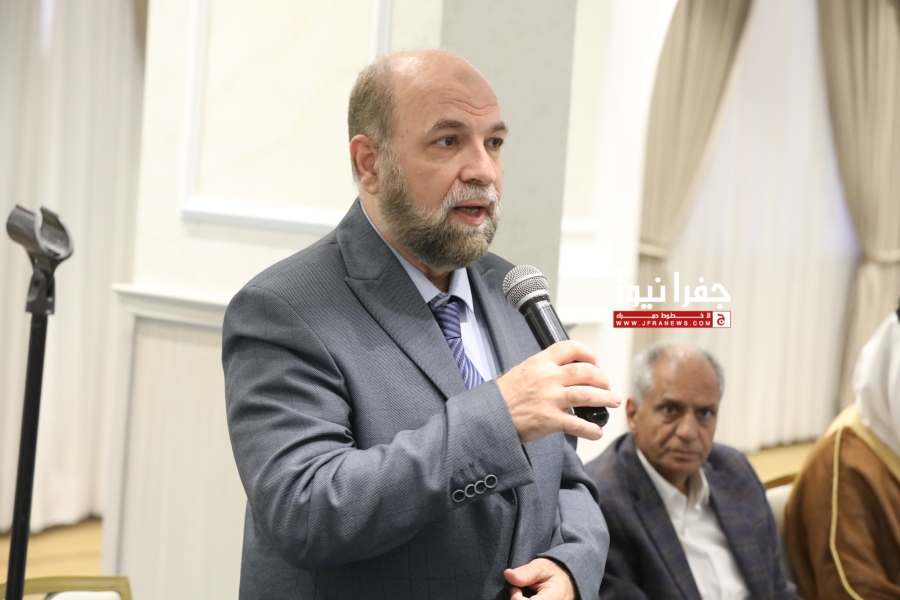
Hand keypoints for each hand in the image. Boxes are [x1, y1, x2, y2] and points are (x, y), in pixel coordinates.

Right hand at [495, 340, 619, 443]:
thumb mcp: (521, 371)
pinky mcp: (550, 419)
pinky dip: (591, 429)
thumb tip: (563, 375)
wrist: (488, 416)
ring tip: (613, 402)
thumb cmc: (502, 397)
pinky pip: (578, 424)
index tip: (595, 363)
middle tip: (608, 386)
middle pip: (586, 372)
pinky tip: (596, 432)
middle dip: (603, 379)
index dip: (589, 354)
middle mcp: (547, 377)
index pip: (571, 348)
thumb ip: (543, 370)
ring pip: (588, 395)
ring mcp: (550, 398)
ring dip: (605, 398)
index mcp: (540, 362)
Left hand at [505, 558, 575, 599]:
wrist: (567, 583)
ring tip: (522, 596)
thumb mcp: (540, 567)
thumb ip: (526, 572)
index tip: (515, 587)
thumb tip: (508, 574)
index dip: (516, 598)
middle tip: (518, 591)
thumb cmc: (553, 574)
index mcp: (551, 599)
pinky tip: (526, 599)